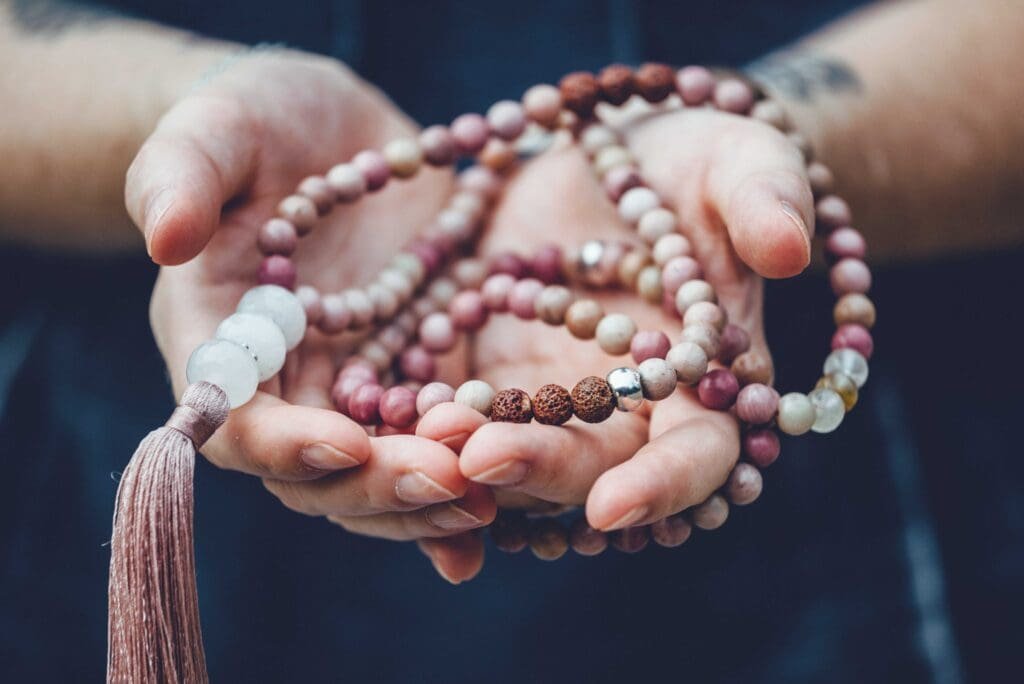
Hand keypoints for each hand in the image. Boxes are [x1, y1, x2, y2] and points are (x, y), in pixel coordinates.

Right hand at [127, 48, 494, 571]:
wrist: (327, 129)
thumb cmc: (253, 121)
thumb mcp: (216, 128)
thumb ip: (182, 175)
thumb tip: (164, 237)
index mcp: (226, 344)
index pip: (238, 421)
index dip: (285, 446)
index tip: (344, 444)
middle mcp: (292, 383)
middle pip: (321, 473)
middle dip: (380, 485)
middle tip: (448, 480)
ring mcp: (361, 382)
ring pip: (388, 467)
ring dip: (436, 493)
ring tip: (491, 495)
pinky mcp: (421, 367)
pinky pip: (445, 430)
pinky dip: (475, 460)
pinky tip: (520, 481)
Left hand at [417, 105, 812, 577]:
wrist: (612, 157)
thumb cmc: (696, 162)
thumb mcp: (738, 161)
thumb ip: (764, 200)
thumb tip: (789, 248)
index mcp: (700, 386)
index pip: (693, 457)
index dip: (658, 486)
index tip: (610, 505)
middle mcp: (622, 413)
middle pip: (585, 467)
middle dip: (538, 469)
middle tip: (481, 456)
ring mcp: (547, 398)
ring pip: (508, 452)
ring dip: (464, 456)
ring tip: (421, 431)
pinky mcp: (485, 372)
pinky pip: (449, 410)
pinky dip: (416, 423)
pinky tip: (377, 415)